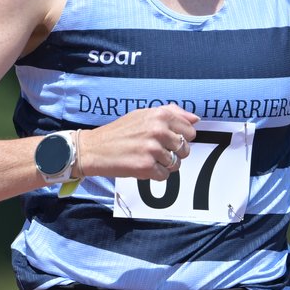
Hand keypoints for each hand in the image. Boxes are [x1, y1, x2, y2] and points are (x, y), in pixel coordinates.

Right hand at [79, 102, 198, 179]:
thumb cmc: (118, 132)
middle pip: (185, 149)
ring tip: (147, 158)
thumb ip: (172, 113)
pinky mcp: (146, 166)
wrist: (94, 148)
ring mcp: (153, 149)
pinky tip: (142, 165)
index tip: (169, 140)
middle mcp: (158, 130)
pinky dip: (155, 174)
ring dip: (164, 165)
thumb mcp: (144, 114)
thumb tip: (195, 119)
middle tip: (156, 151)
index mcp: (160, 115)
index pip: (190, 131)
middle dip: (174, 153)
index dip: (181, 138)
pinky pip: (164, 175)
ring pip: (176, 164)